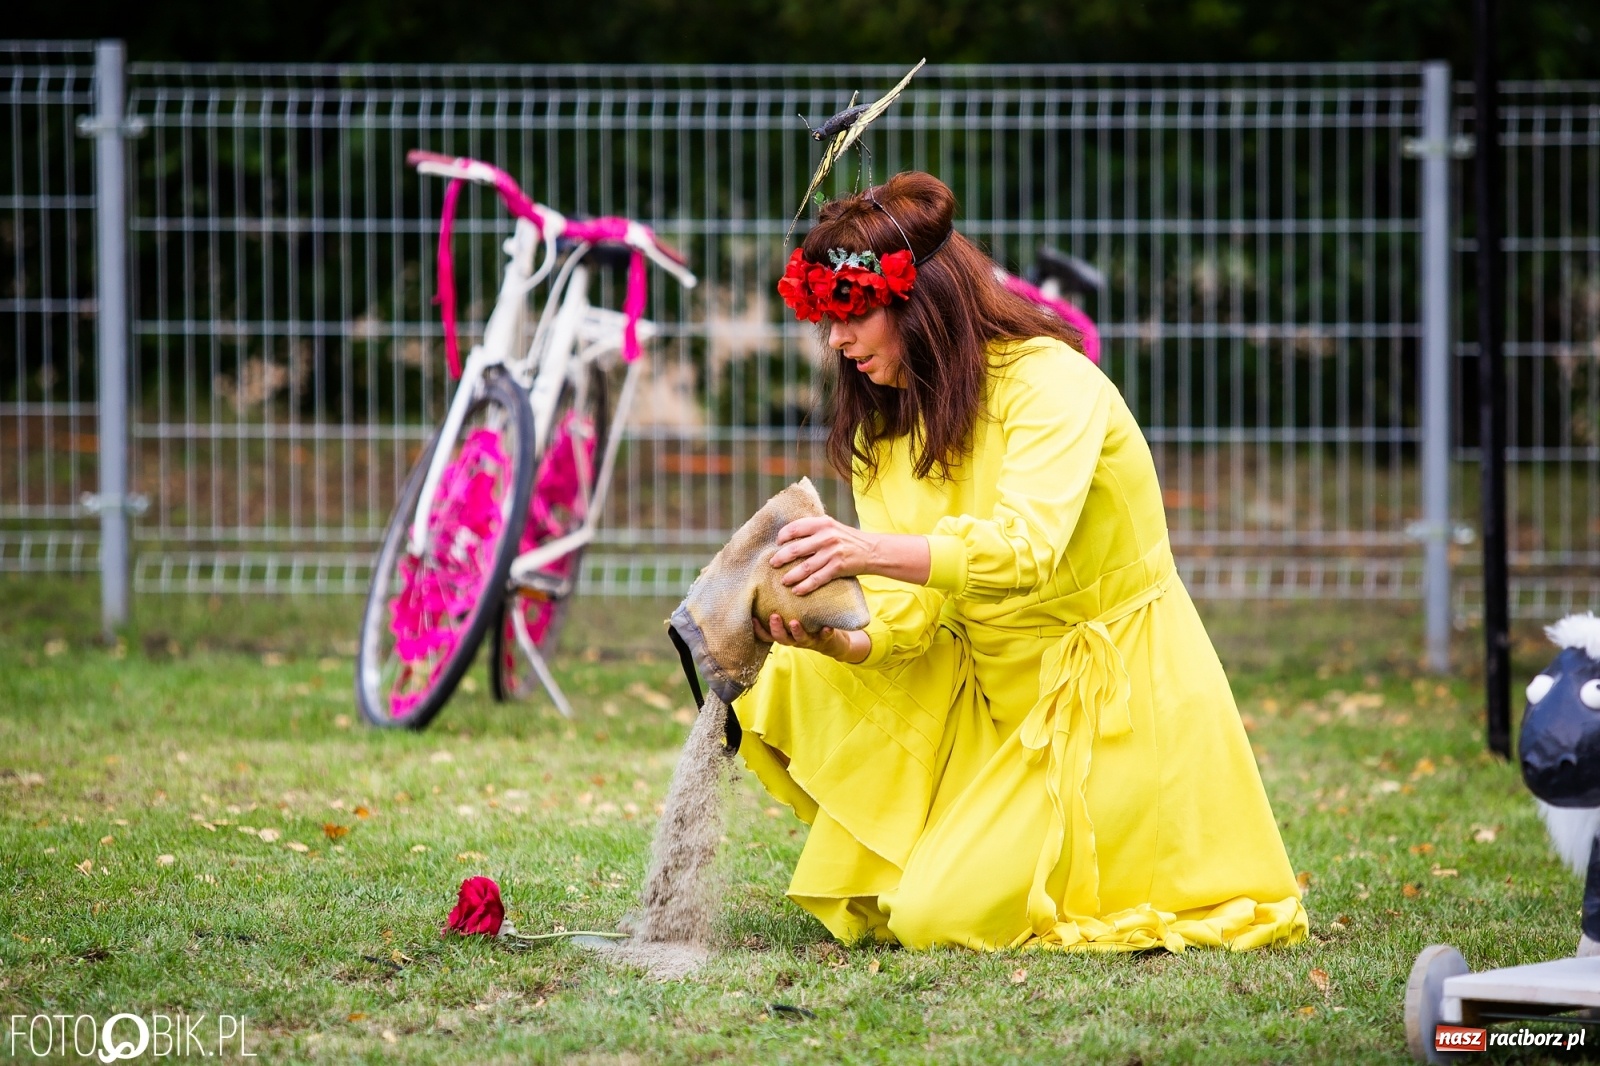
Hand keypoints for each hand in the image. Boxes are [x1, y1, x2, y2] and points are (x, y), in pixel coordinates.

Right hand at [752, 612, 868, 663]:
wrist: (827, 636)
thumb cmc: (803, 620)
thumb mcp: (790, 613)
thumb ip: (780, 603)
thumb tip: (768, 575)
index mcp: (783, 632)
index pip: (766, 634)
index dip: (758, 629)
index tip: (753, 618)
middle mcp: (793, 638)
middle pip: (780, 638)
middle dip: (776, 628)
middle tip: (774, 616)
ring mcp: (808, 640)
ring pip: (800, 639)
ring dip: (797, 631)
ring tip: (795, 622)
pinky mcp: (823, 639)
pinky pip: (824, 637)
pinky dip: (825, 633)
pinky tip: (827, 627)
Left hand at [769, 516, 932, 593]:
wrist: (872, 550)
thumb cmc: (848, 539)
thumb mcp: (832, 526)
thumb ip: (814, 528)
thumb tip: (789, 535)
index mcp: (823, 523)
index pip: (795, 527)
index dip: (783, 536)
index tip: (777, 543)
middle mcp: (826, 536)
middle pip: (796, 549)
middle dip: (781, 558)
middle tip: (773, 564)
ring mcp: (832, 552)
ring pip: (805, 567)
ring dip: (791, 575)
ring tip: (783, 581)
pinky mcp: (838, 567)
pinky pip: (817, 579)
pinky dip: (805, 586)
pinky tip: (797, 590)